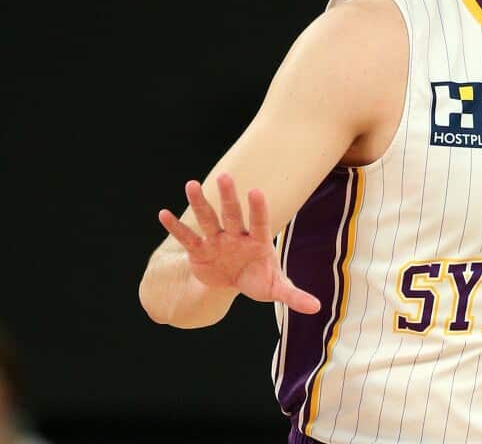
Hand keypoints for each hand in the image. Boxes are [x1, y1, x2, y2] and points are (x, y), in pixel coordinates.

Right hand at [158, 173, 320, 314]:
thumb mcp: (275, 288)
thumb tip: (316, 307)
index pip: (260, 222)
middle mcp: (237, 235)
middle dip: (229, 197)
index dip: (258, 208)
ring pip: (208, 218)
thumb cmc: (258, 279)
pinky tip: (163, 214)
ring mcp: (217, 240)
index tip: (256, 191)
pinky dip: (175, 227)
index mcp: (258, 241)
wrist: (233, 283)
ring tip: (191, 184)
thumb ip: (294, 295)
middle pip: (233, 214)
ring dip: (199, 203)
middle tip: (225, 176)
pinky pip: (187, 237)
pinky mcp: (199, 249)